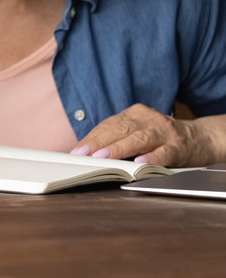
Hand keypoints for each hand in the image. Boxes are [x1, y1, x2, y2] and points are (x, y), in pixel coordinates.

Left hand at [70, 104, 225, 166]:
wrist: (200, 138)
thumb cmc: (161, 137)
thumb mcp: (138, 131)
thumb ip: (117, 138)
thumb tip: (87, 152)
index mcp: (135, 114)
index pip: (108, 125)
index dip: (91, 138)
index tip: (76, 151)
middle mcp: (148, 120)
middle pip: (120, 129)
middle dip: (99, 142)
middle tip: (84, 154)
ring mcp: (164, 133)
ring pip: (139, 139)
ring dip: (120, 148)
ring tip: (105, 157)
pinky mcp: (179, 147)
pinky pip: (164, 152)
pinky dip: (152, 158)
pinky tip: (140, 163)